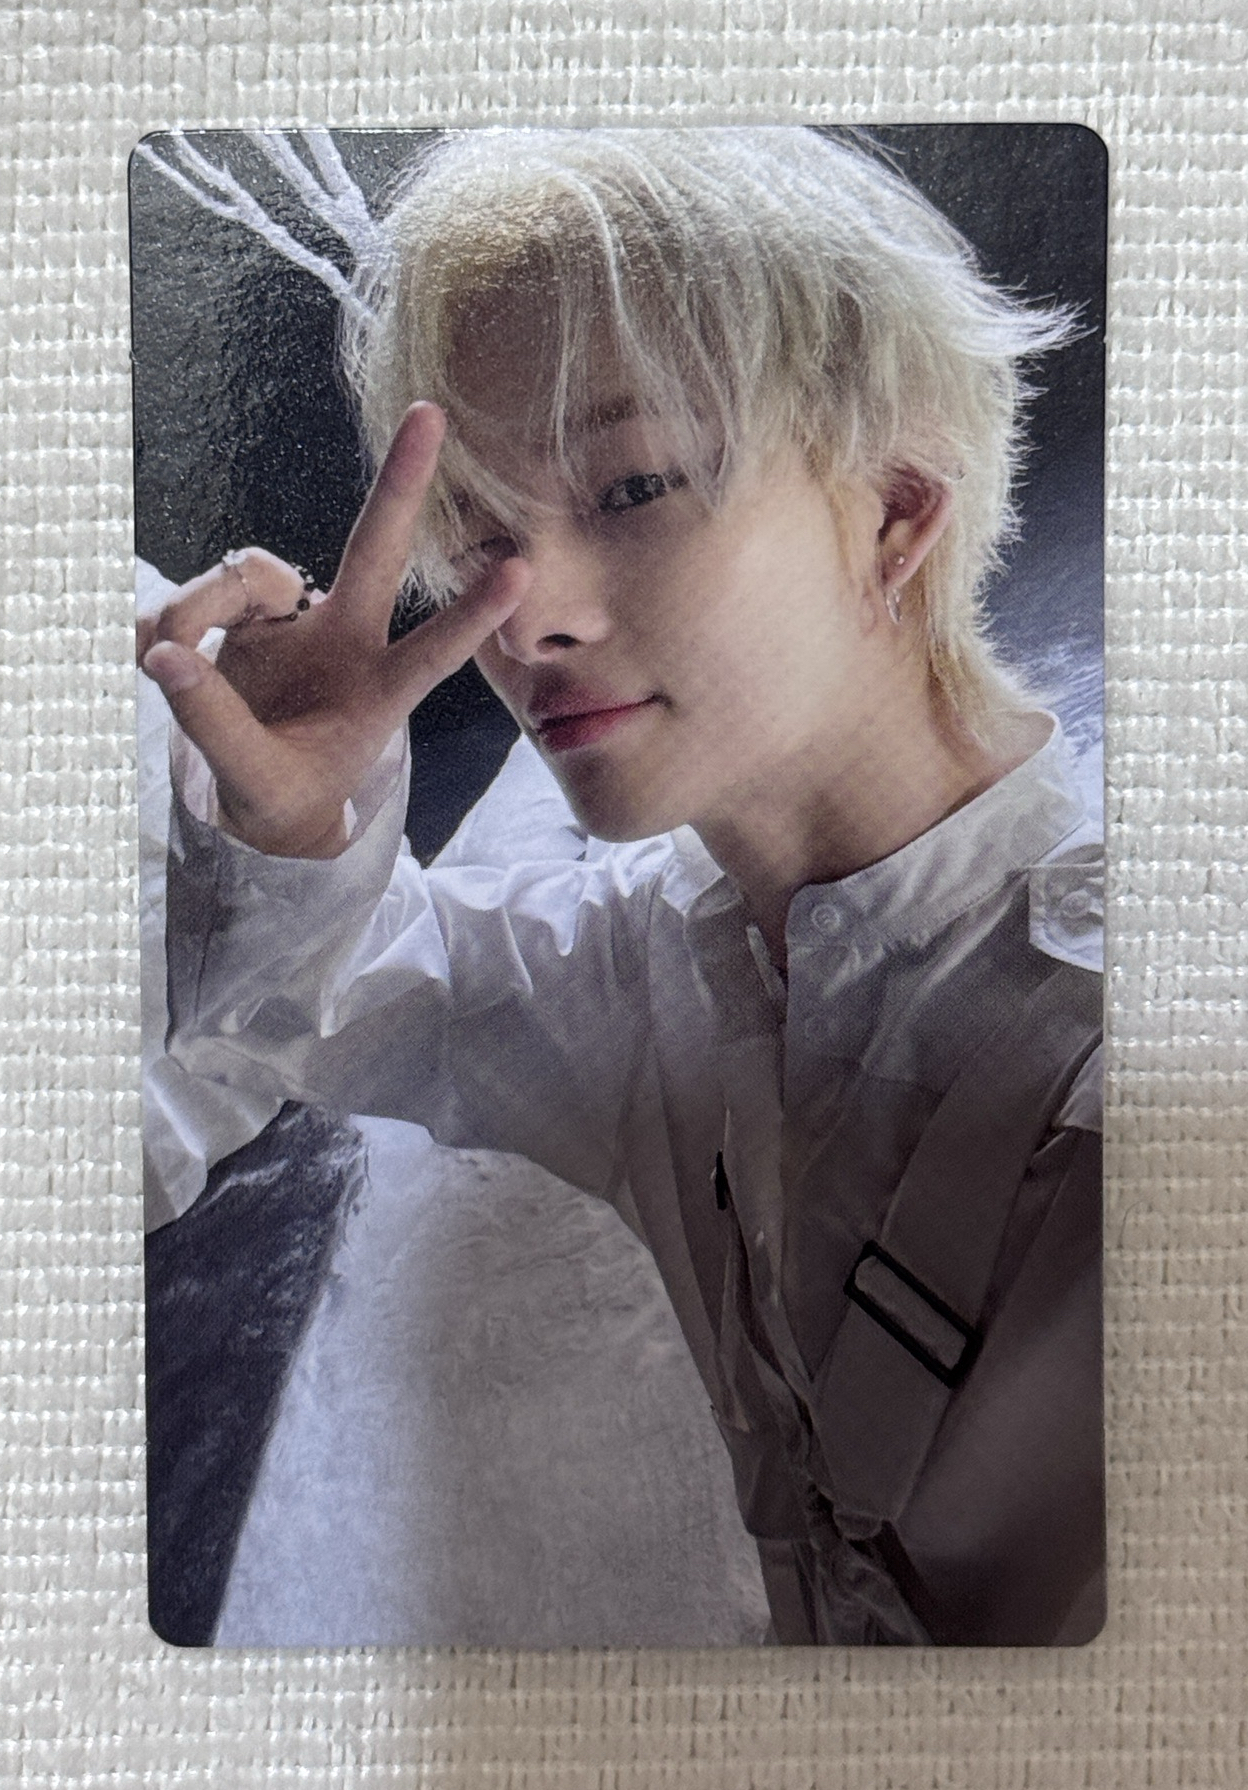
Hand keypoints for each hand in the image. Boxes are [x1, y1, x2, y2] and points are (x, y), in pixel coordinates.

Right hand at [138, 404, 525, 857]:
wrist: (258, 797)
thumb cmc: (280, 796)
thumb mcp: (254, 784)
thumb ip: (212, 725)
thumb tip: (163, 657)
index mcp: (377, 694)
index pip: (433, 651)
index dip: (473, 613)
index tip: (523, 571)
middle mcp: (348, 640)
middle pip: (378, 547)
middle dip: (402, 481)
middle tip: (429, 413)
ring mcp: (298, 618)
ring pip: (248, 574)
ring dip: (196, 610)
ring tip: (163, 661)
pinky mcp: (247, 610)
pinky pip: (200, 590)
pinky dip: (170, 618)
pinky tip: (152, 654)